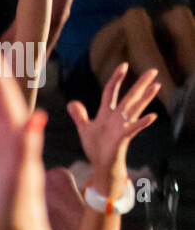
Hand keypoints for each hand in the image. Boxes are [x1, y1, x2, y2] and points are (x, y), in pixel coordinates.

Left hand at [67, 63, 159, 192]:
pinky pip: (134, 128)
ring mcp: (121, 126)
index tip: (124, 65)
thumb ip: (80, 115)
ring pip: (135, 109)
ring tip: (156, 86)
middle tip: (153, 70)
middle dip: (140, 84)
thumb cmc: (96, 146)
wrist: (100, 164)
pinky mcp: (123, 137)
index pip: (112, 91)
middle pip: (129, 97)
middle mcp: (117, 117)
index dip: (117, 78)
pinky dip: (142, 122)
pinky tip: (152, 116)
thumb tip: (72, 102)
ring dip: (145, 98)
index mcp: (107, 113)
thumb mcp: (85, 128)